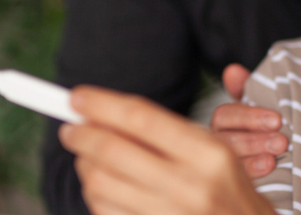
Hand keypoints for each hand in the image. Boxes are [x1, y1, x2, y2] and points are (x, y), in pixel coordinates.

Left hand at [60, 85, 274, 214]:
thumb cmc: (229, 192)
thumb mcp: (215, 151)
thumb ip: (166, 130)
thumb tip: (108, 112)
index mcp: (208, 154)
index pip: (142, 118)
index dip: (102, 104)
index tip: (78, 98)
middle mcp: (190, 186)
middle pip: (113, 151)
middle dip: (81, 135)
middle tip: (70, 129)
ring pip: (101, 184)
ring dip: (85, 166)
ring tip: (87, 158)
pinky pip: (106, 212)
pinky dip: (95, 195)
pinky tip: (101, 186)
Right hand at [211, 64, 288, 177]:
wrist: (284, 158)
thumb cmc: (267, 127)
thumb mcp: (262, 107)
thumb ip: (247, 89)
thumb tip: (232, 70)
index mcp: (223, 122)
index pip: (225, 115)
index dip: (250, 117)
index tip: (277, 120)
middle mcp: (218, 143)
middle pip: (226, 141)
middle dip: (255, 140)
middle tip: (282, 142)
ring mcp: (223, 166)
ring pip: (230, 163)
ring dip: (253, 161)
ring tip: (275, 160)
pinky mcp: (232, 184)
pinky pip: (236, 184)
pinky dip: (253, 178)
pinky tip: (270, 173)